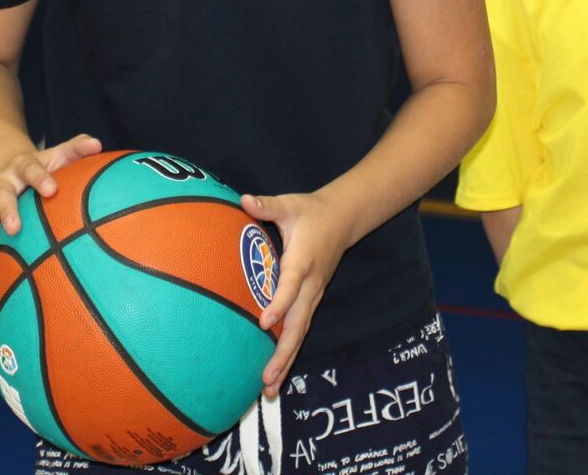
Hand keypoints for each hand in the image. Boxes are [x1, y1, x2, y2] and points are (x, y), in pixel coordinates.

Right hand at [0, 132, 102, 293]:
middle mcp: (1, 186)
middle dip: (6, 211)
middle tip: (15, 227)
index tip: (51, 189)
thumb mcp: (58, 154)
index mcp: (21, 167)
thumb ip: (76, 148)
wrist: (7, 167)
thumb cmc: (43, 167)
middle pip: (0, 196)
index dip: (40, 178)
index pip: (30, 169)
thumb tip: (97, 144)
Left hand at [241, 188, 353, 398]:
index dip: (279, 304)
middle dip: (282, 352)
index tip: (263, 322)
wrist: (343, 219)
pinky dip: (289, 354)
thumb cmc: (310, 212)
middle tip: (266, 377)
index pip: (291, 286)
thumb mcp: (290, 204)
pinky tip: (275, 376)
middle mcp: (311, 285)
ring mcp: (313, 297)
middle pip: (298, 324)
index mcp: (303, 261)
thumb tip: (244, 199)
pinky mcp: (311, 302)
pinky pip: (300, 331)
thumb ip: (267, 205)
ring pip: (300, 334)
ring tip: (268, 390)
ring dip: (285, 362)